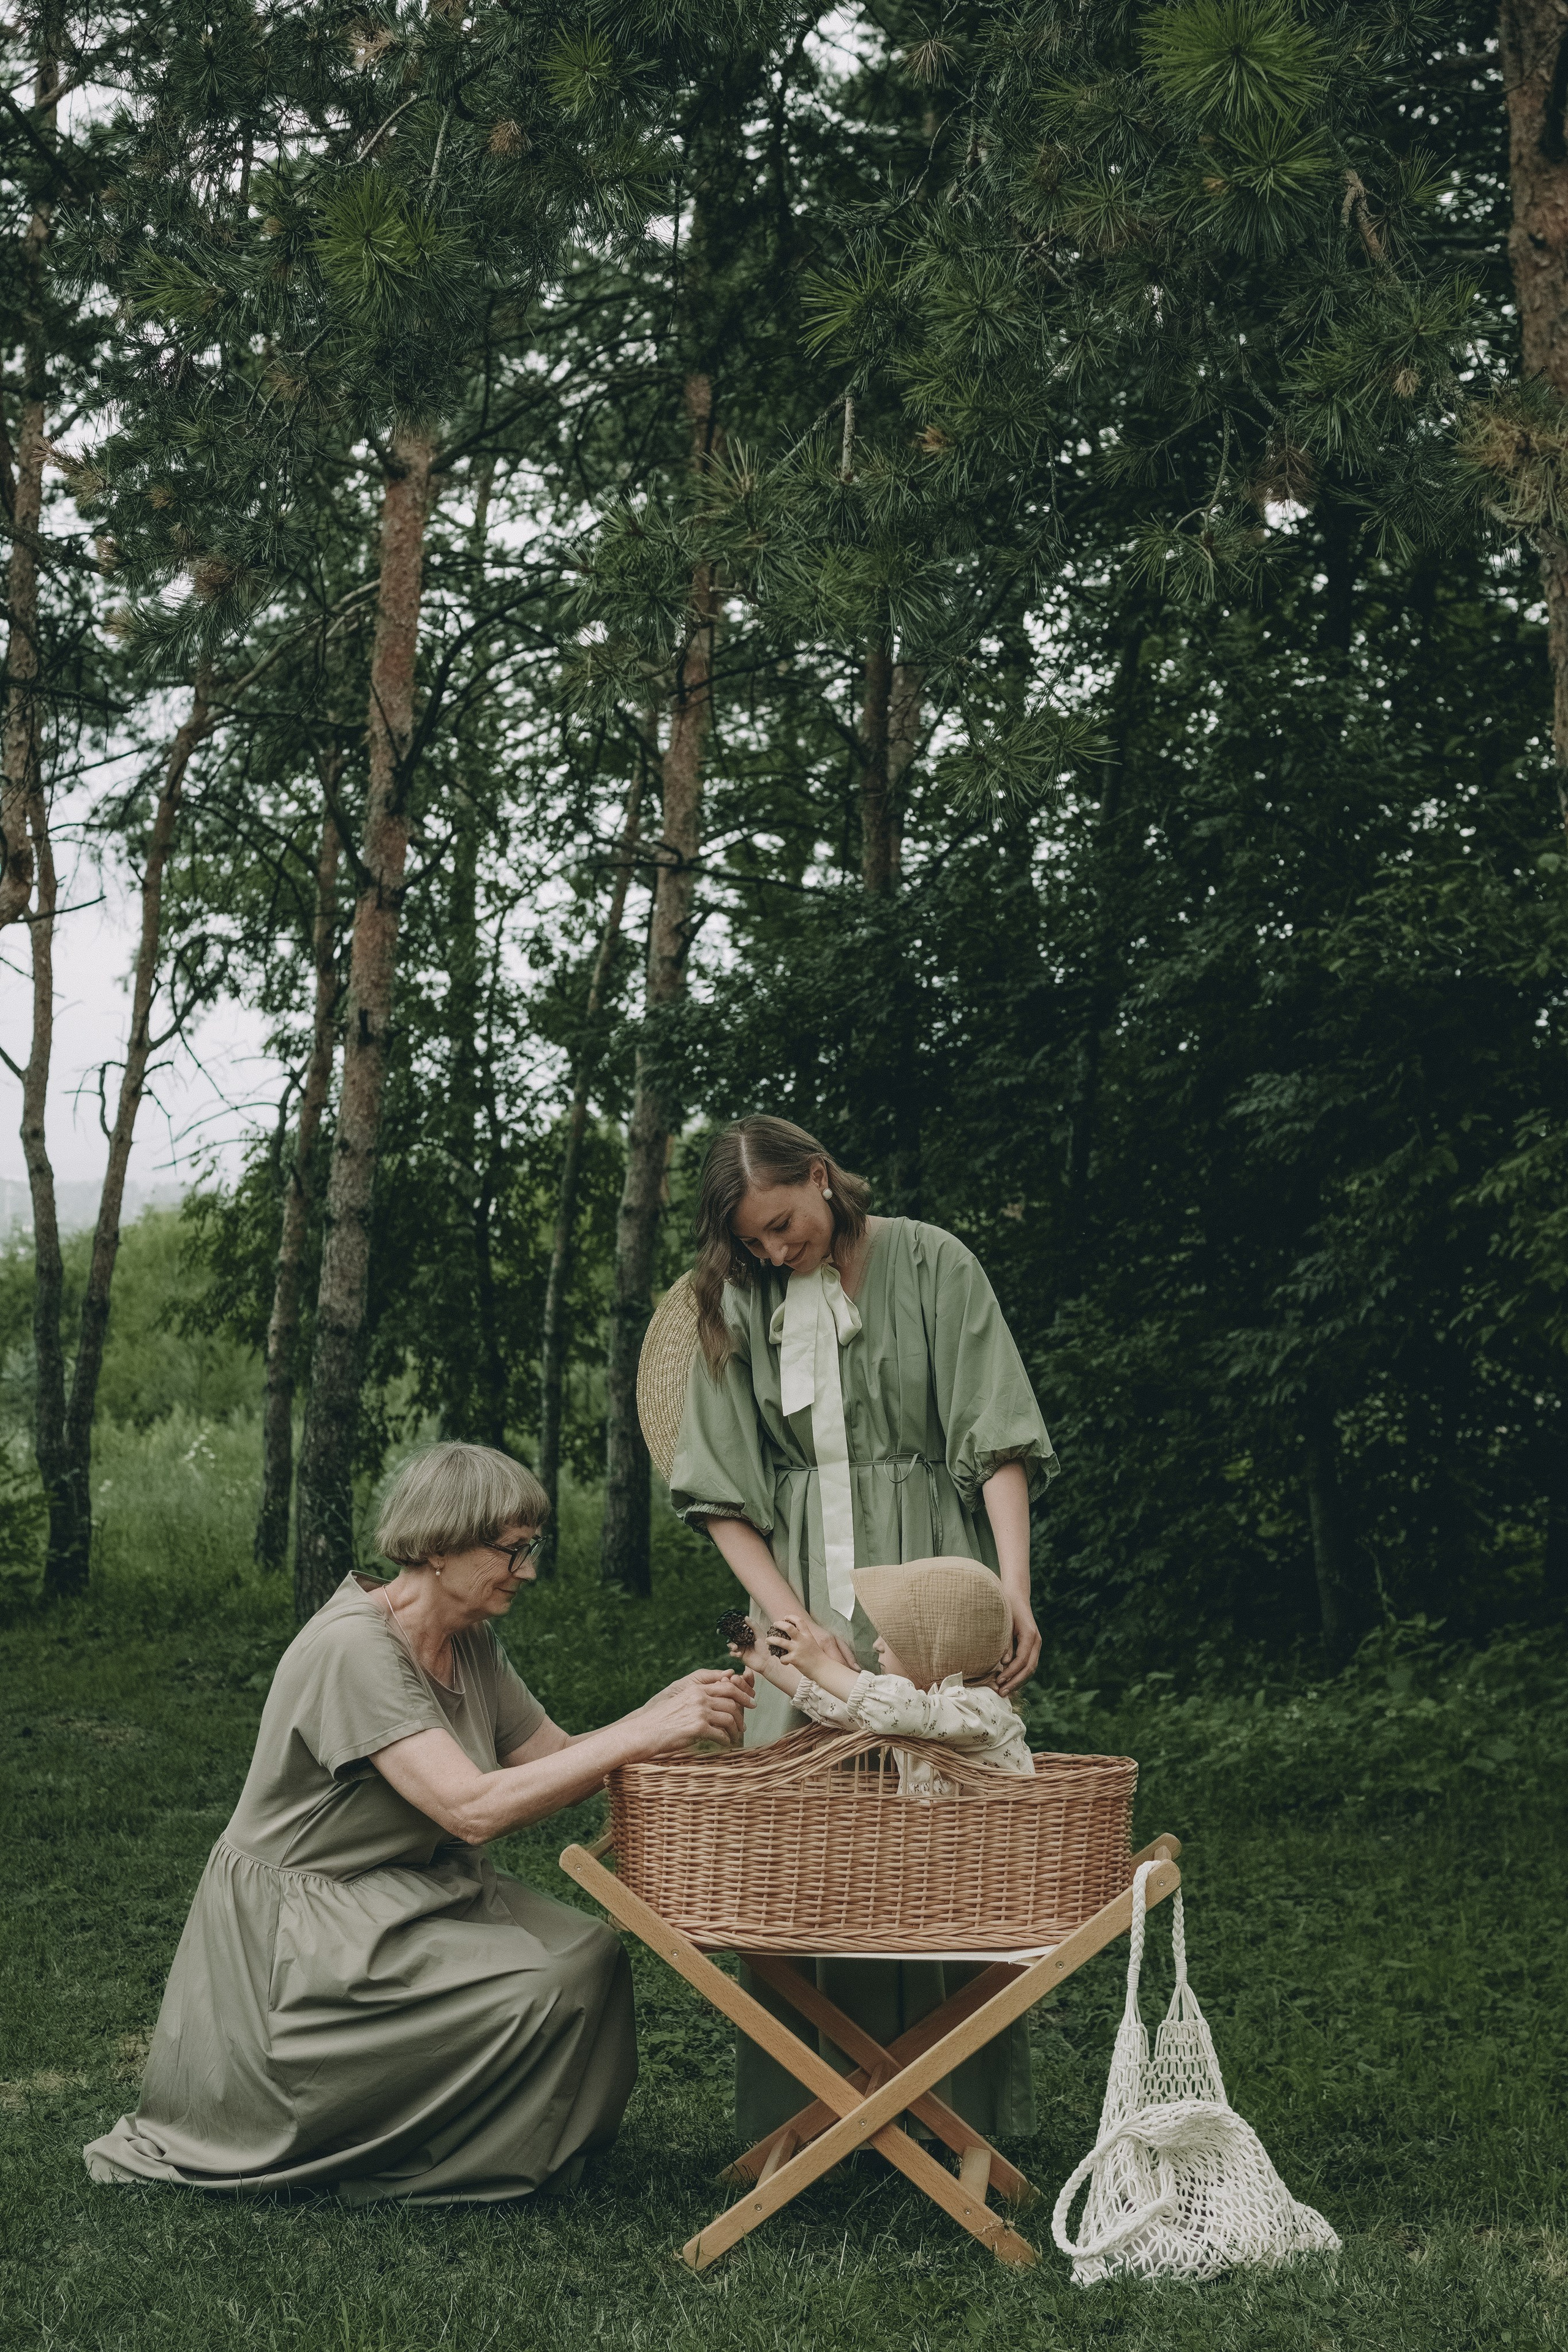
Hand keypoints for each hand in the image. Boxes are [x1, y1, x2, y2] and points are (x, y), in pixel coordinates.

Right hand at [636, 1669, 752, 1753]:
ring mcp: (699, 1712)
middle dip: (744, 1712)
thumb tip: (718, 1702)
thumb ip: (699, 1698)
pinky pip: (721, 1734)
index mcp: (696, 1688)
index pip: (728, 1686)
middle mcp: (699, 1697)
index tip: (751, 1701)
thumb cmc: (662, 1720)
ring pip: (729, 1718)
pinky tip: (725, 1744)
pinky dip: (726, 1740)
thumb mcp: (681, 1701)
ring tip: (735, 1736)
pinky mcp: (698, 1728)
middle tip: (744, 1724)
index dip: (743, 1693)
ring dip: (735, 1729)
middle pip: (732, 1701)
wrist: (646, 1732)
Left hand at [767, 1614, 834, 1684]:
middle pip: (788, 1627)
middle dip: (779, 1624)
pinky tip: (784, 1662)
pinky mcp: (794, 1659)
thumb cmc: (818, 1658)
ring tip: (768, 1640)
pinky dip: (782, 1660)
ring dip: (772, 1640)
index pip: (799, 1621)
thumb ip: (804, 1639)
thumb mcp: (812, 1643)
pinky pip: (783, 1658)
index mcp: (807, 1635)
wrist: (823, 1669)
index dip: (791, 1617)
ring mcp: (797, 1649)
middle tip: (774, 1624)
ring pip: (780, 1641)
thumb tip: (794, 1637)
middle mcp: (802, 1640)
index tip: (785, 1617)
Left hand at [995, 1608, 1040, 1695]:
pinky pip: (1028, 1664)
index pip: (1022, 1660)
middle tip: (1001, 1693)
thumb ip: (1006, 1643)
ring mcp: (1036, 1644)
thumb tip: (1004, 1663)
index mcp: (1030, 1635)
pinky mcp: (1032, 1646)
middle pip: (1029, 1668)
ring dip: (1018, 1681)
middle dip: (1015, 1682)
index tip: (998, 1681)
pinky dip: (1019, 1674)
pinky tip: (1008, 1681)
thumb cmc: (1007, 1607)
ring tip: (1004, 1691)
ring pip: (1030, 1669)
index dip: (1011, 1673)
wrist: (1016, 1595)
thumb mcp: (1004, 1624)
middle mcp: (1036, 1641)